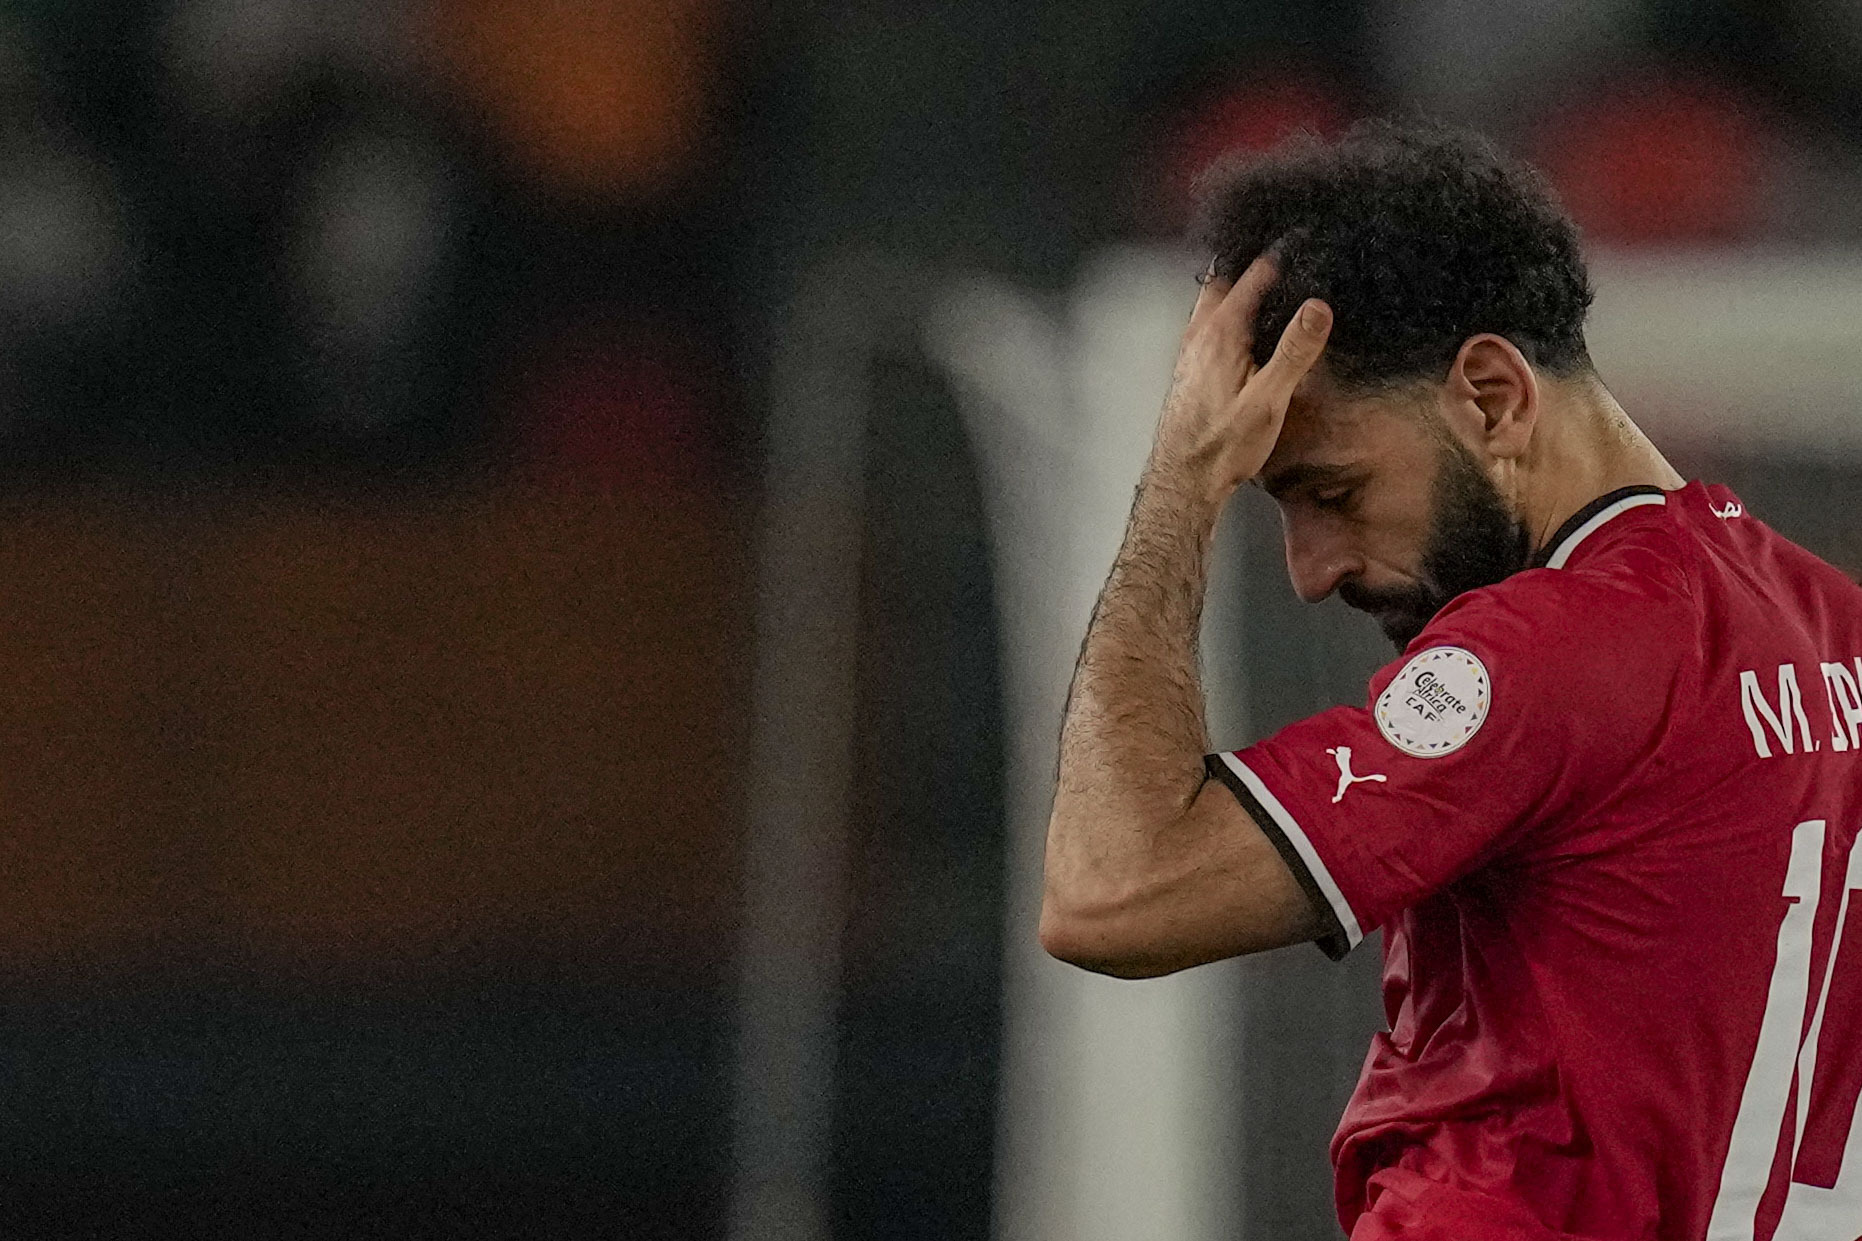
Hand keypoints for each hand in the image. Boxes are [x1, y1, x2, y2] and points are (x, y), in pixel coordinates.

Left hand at [1150, 253, 1331, 501]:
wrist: (1183, 481)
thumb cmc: (1222, 446)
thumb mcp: (1269, 399)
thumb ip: (1294, 351)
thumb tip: (1317, 307)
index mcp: (1221, 333)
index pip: (1254, 274)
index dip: (1281, 255)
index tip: (1304, 239)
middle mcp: (1199, 335)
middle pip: (1224, 280)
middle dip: (1251, 263)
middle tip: (1280, 253)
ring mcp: (1190, 351)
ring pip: (1212, 303)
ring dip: (1236, 288)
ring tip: (1265, 283)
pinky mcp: (1189, 370)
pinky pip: (1207, 325)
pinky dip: (1227, 314)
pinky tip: (1245, 331)